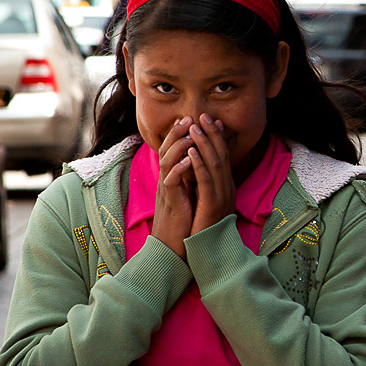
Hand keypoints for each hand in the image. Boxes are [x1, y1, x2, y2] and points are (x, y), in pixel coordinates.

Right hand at [151, 116, 195, 258]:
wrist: (173, 248)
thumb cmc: (183, 223)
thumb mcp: (188, 197)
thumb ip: (190, 181)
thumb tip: (200, 166)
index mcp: (172, 179)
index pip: (174, 151)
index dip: (182, 135)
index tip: (195, 120)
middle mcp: (166, 181)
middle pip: (166, 150)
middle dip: (177, 133)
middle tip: (189, 117)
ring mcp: (167, 191)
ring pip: (166, 161)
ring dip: (178, 146)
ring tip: (190, 132)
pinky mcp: (170, 203)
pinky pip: (170, 182)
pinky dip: (179, 169)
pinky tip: (189, 160)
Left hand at [186, 114, 235, 235]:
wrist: (207, 252)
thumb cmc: (202, 228)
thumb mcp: (204, 201)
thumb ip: (203, 184)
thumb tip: (196, 167)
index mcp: (226, 186)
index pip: (223, 156)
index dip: (216, 137)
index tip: (208, 120)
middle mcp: (227, 188)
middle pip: (222, 155)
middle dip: (212, 134)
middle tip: (203, 115)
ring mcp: (222, 196)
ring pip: (215, 163)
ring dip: (204, 143)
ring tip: (194, 126)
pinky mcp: (212, 205)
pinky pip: (206, 180)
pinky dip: (198, 163)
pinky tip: (190, 150)